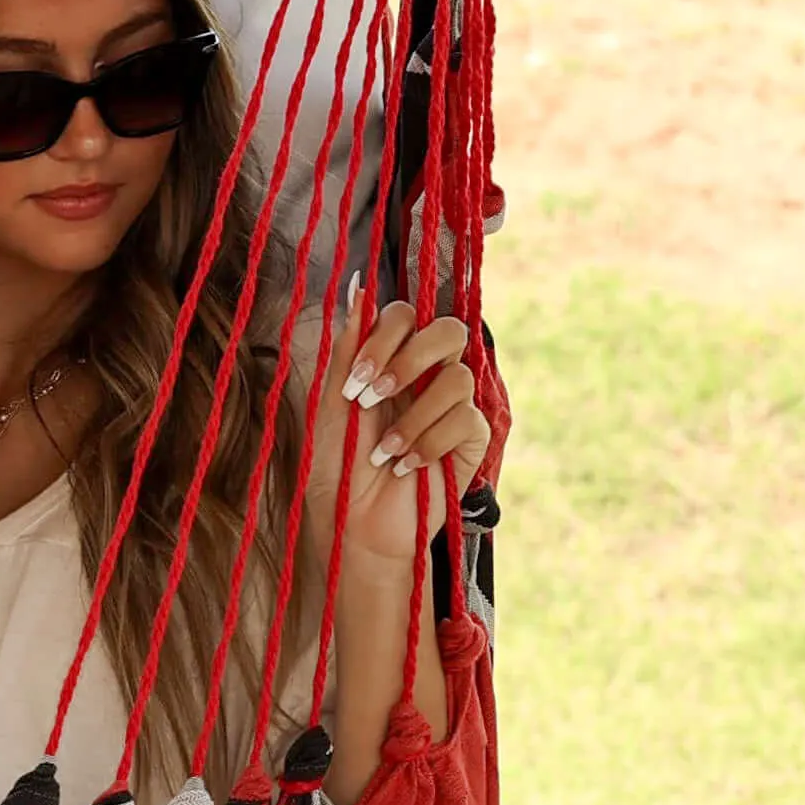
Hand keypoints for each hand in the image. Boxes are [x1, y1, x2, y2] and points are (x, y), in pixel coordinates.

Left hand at [308, 298, 491, 537]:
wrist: (353, 520)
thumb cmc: (338, 462)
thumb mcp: (331, 401)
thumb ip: (347, 347)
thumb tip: (356, 285)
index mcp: (392, 359)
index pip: (406, 315)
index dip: (385, 336)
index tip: (355, 379)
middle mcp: (427, 374)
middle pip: (449, 330)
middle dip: (410, 360)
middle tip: (373, 398)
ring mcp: (453, 404)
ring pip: (458, 377)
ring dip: (414, 415)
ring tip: (384, 450)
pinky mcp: (472, 438)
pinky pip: (467, 419)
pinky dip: (430, 442)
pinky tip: (405, 465)